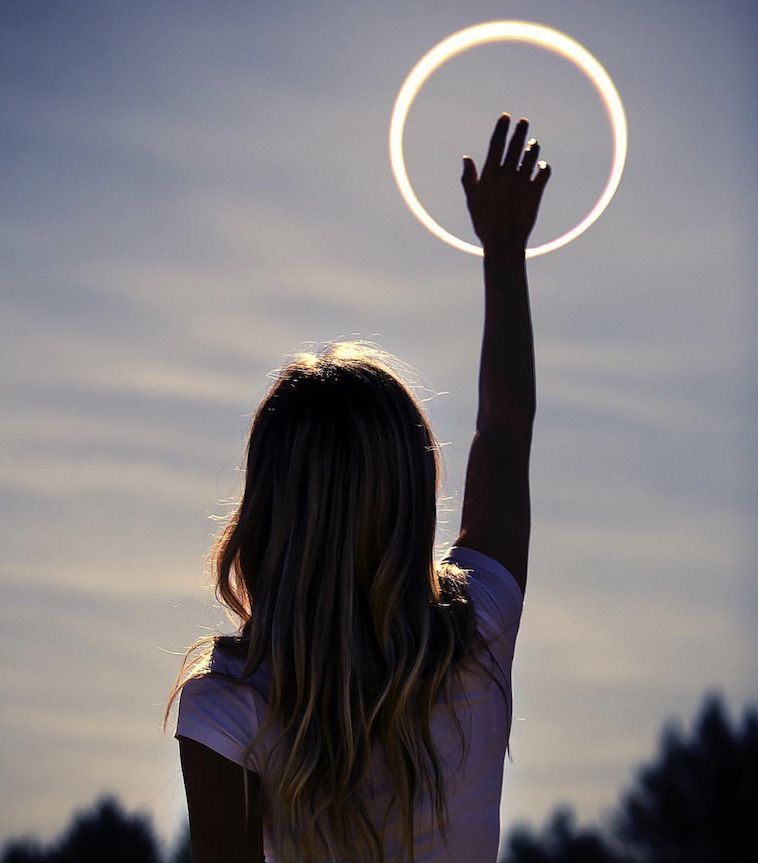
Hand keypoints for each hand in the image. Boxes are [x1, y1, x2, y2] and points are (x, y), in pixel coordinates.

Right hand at [461, 113, 550, 254]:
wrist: (504, 242)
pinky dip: (544, 165)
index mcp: (490, 175)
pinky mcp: (536, 192)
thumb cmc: (484, 223)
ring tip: (533, 143)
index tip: (506, 117)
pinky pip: (544, 171)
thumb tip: (466, 158)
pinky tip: (541, 165)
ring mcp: (523, 182)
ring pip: (532, 156)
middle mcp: (507, 175)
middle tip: (524, 122)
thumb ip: (469, 178)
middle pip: (515, 146)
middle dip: (520, 131)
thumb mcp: (472, 200)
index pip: (496, 144)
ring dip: (533, 147)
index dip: (501, 128)